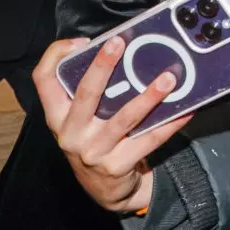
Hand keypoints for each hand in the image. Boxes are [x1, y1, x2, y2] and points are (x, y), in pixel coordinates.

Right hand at [32, 36, 191, 212]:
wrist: (104, 188)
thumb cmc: (95, 140)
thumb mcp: (82, 119)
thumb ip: (91, 92)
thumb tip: (121, 52)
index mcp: (58, 116)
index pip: (43, 80)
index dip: (56, 56)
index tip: (81, 41)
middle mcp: (71, 133)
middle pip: (85, 94)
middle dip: (101, 67)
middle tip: (119, 44)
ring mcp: (94, 151)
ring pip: (124, 118)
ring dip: (148, 97)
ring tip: (168, 80)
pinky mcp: (118, 165)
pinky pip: (149, 140)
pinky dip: (170, 124)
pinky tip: (186, 110)